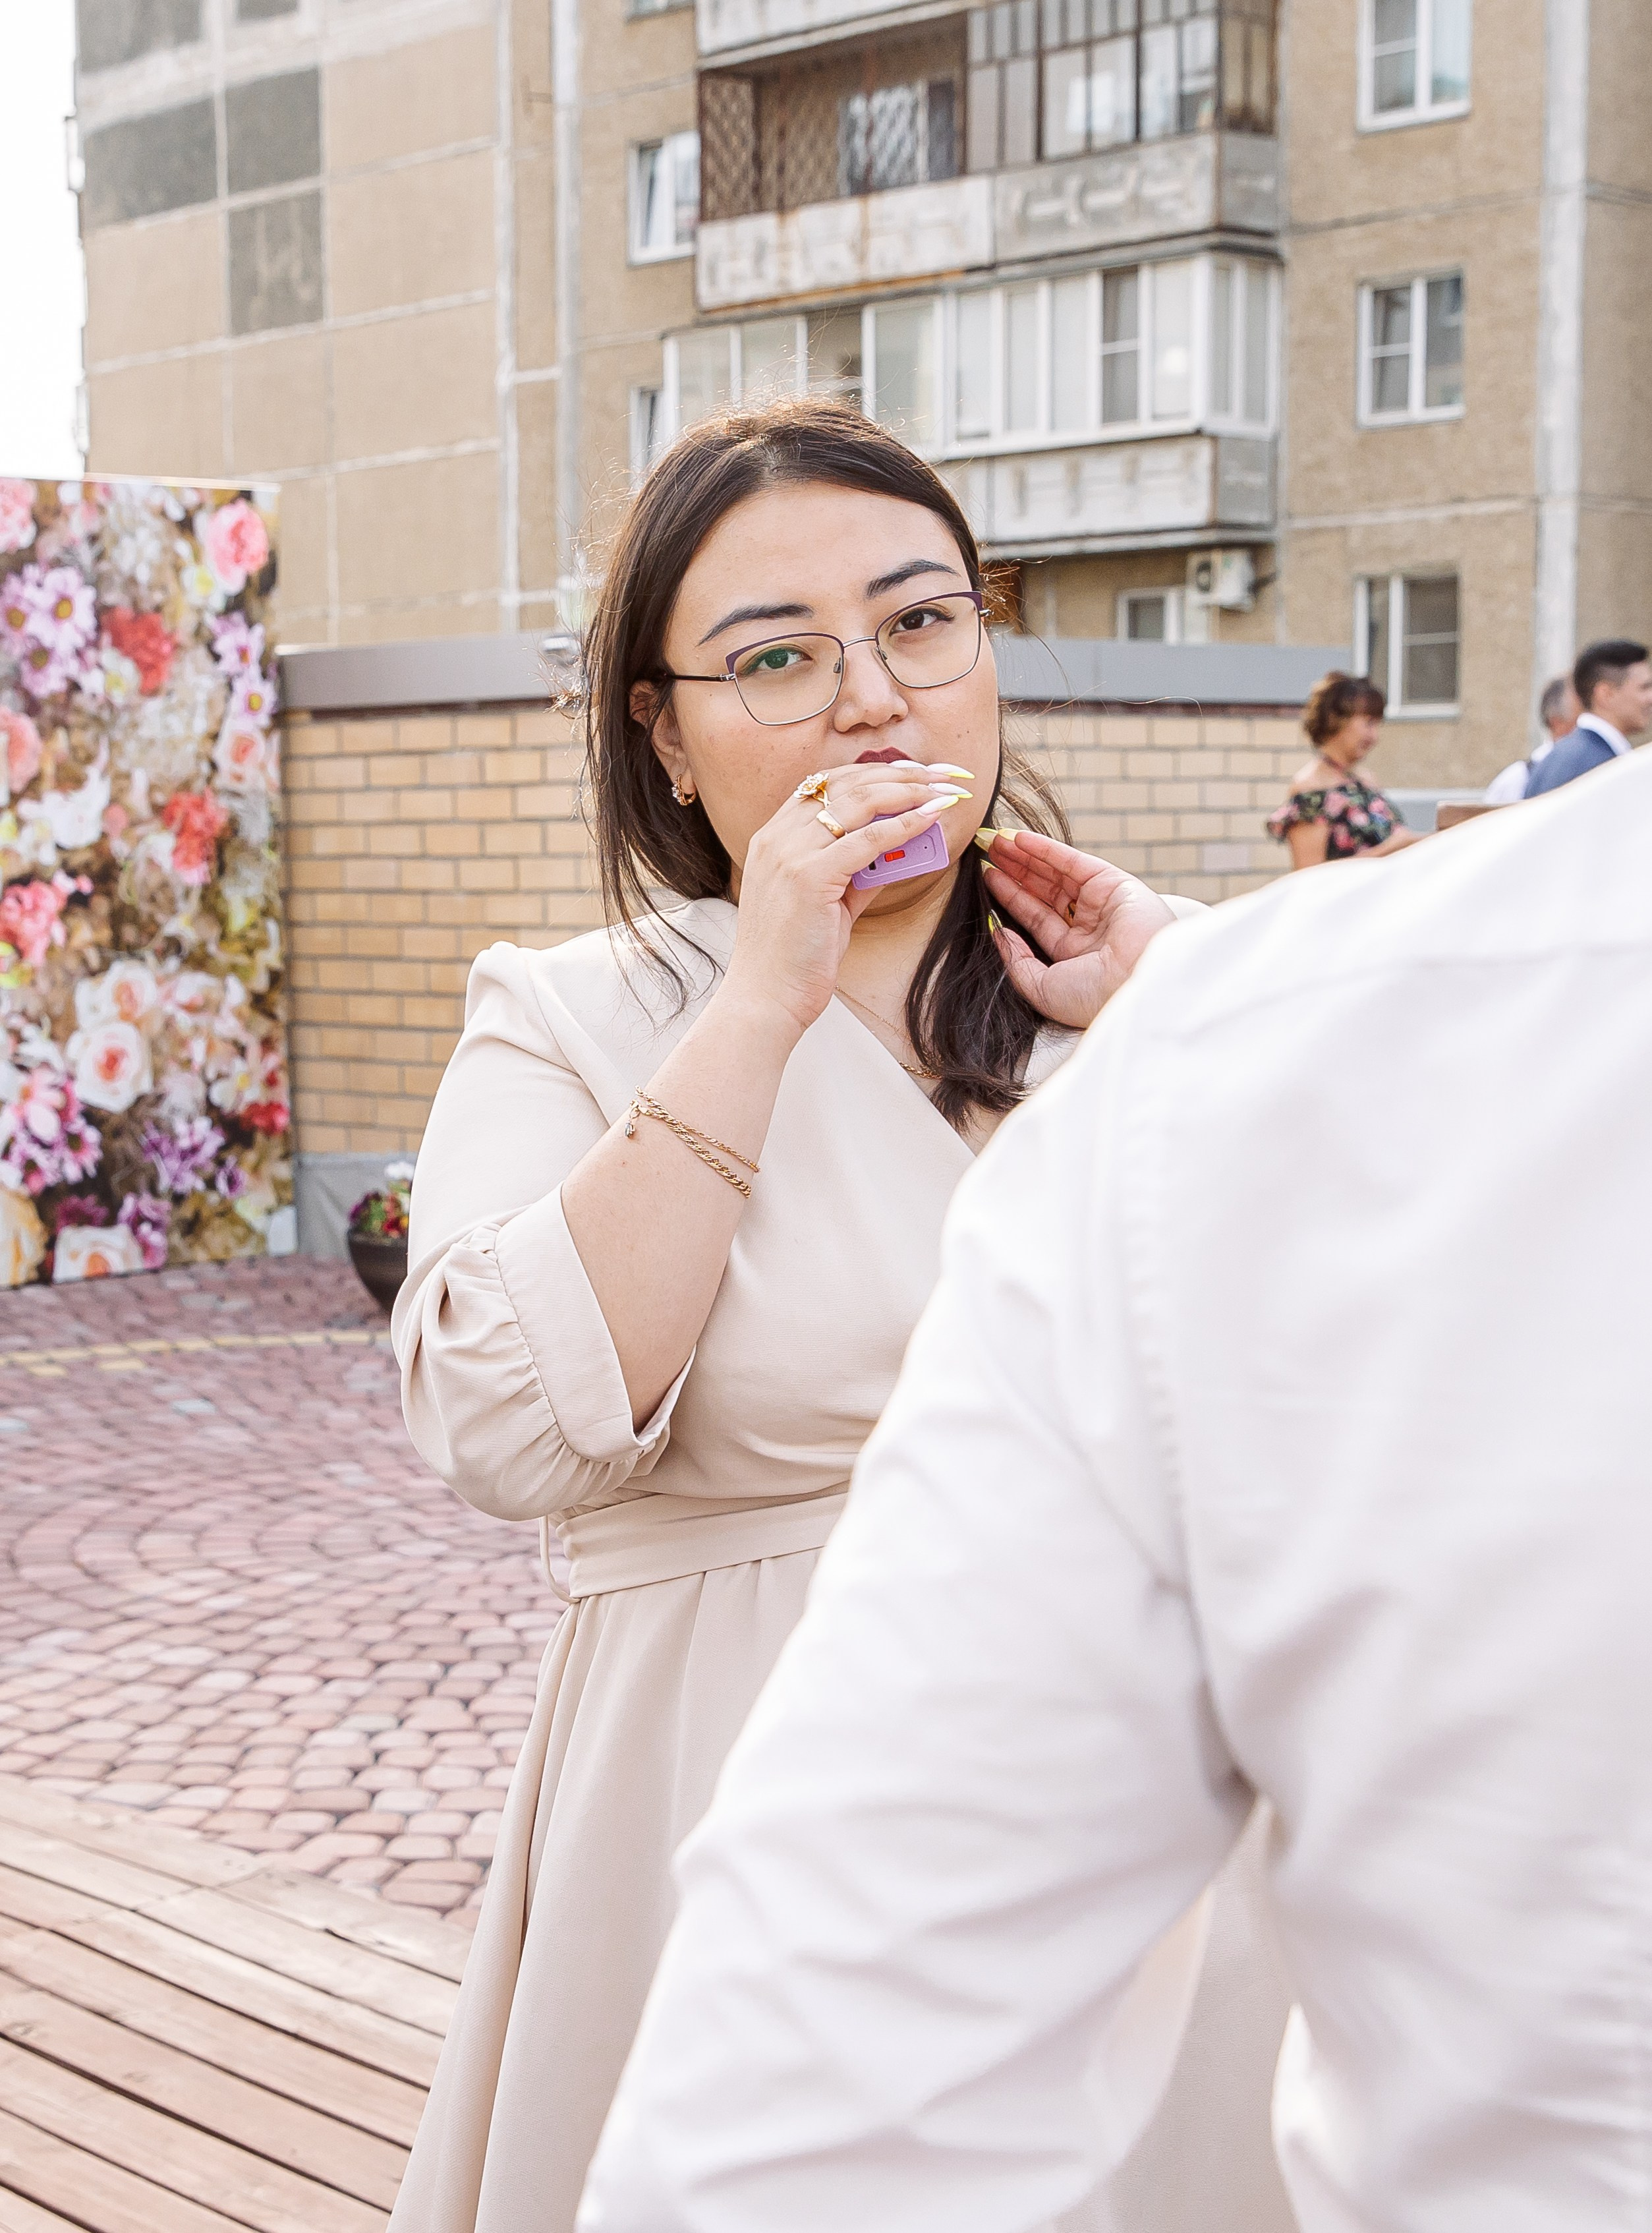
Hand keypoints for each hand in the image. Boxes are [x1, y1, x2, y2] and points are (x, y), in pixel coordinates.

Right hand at [722, 761, 971, 1038]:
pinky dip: (905, 825)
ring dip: (912, 791)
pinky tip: (933, 818)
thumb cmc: (796, 956)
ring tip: (948, 791)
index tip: (920, 772)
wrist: (767, 998)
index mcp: (775, 836)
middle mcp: (777, 836)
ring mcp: (789, 852)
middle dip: (904, 773)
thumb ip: (856, 871)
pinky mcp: (807, 876)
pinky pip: (867, 840)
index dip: (879, 771)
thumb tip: (898, 849)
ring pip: (859, 801)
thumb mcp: (827, 902)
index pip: (830, 782)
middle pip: (848, 782)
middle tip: (947, 774)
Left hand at [981, 829, 1176, 1029]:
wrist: (1135, 985)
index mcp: (1075, 955)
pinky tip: (1018, 839)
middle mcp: (1090, 928)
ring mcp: (1103, 904)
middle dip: (1016, 871)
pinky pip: (1072, 862)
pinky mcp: (1114, 883)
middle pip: (1045, 892)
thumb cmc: (1091, 997)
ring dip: (1025, 856)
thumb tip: (998, 931)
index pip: (1037, 919)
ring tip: (994, 842)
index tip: (987, 878)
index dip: (1011, 897)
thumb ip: (1017, 960)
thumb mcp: (1041, 988)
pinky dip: (1045, 849)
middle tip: (986, 852)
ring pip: (1056, 874)